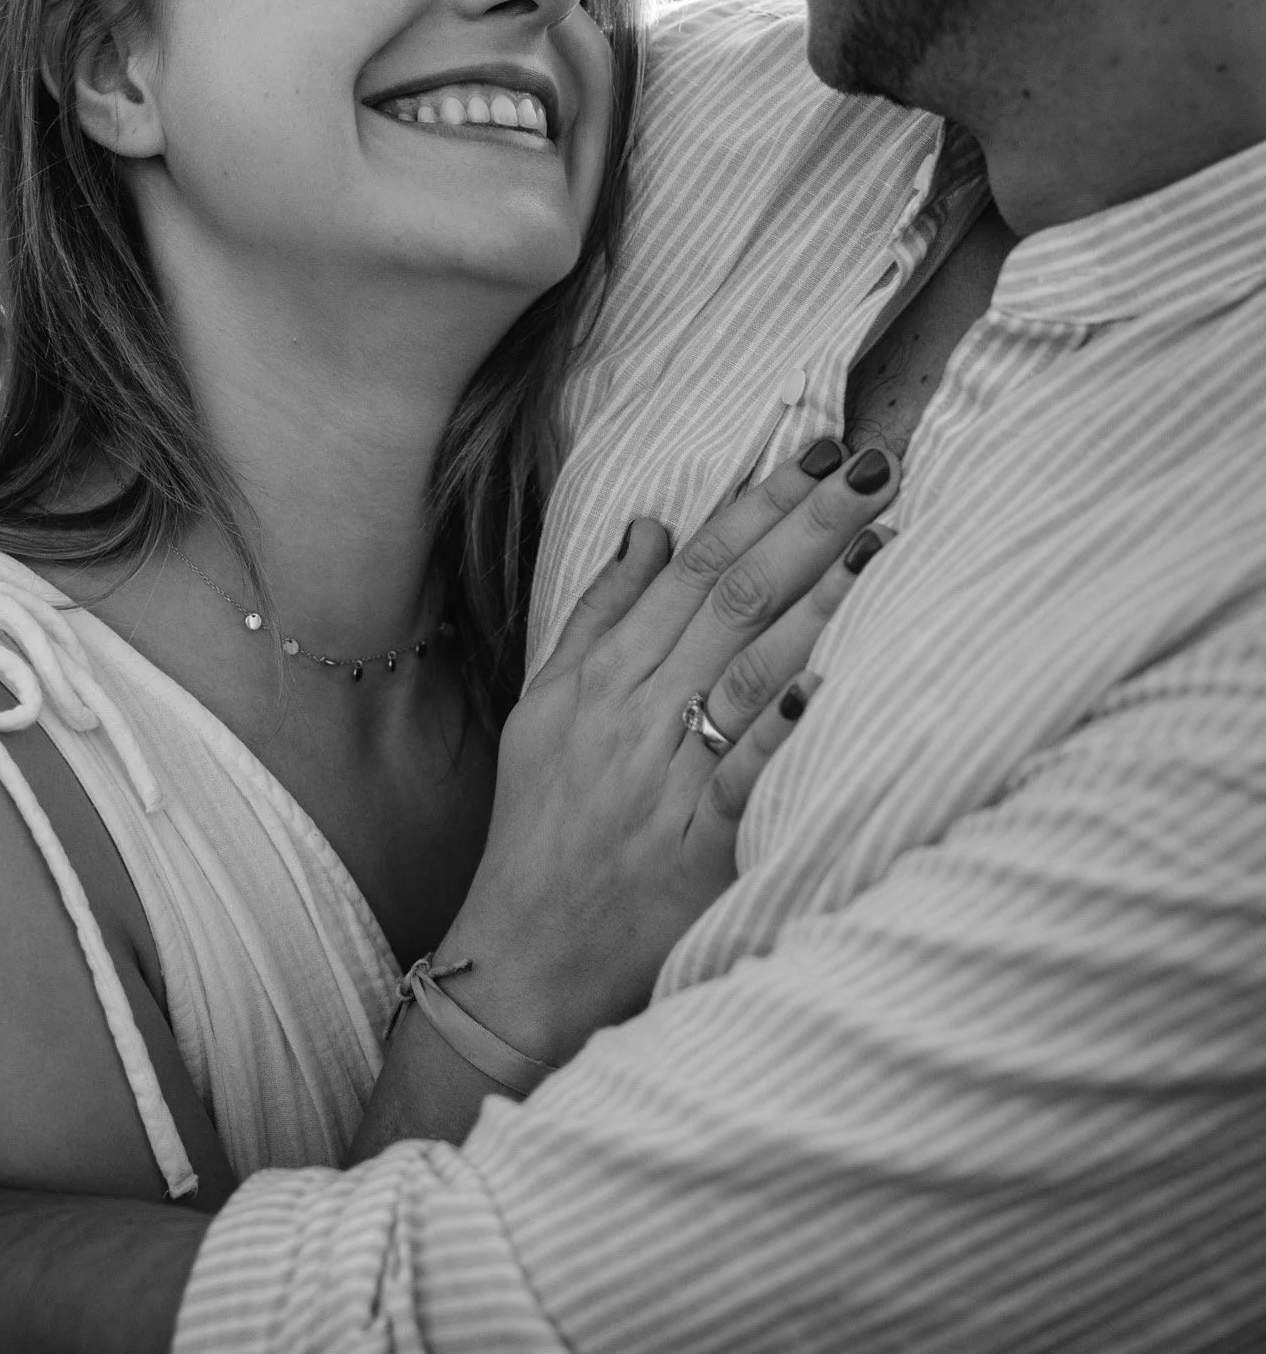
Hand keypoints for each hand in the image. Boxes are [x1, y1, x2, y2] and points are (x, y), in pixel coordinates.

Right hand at [437, 442, 897, 1064]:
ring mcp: (665, 775)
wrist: (525, 951)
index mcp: (604, 672)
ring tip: (877, 543)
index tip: (812, 452)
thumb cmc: (540, 822)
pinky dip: (784, 730)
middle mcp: (636, 710)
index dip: (756, 503)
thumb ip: (601, 611)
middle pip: (732, 598)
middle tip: (871, 468)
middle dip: (806, 525)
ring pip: (747, 669)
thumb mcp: (546, 704)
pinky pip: (744, 775)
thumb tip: (651, 525)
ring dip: (816, 603)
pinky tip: (832, 684)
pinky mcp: (696, 845)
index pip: (694, 566)